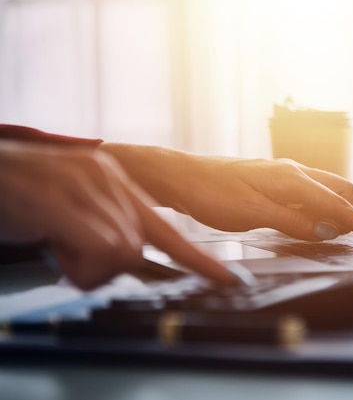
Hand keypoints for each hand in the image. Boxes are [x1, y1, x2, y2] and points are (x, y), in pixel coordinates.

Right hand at [0, 141, 236, 289]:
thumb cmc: (23, 196)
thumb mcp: (72, 209)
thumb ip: (105, 228)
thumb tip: (127, 256)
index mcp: (116, 182)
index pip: (167, 228)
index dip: (197, 259)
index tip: (225, 278)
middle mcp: (106, 178)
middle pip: (138, 248)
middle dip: (103, 266)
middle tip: (69, 255)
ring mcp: (83, 184)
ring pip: (122, 251)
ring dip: (84, 266)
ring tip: (56, 245)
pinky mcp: (59, 198)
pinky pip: (99, 247)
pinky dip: (77, 263)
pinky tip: (53, 246)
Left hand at [101, 144, 352, 246]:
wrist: (181, 176)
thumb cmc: (210, 193)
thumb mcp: (252, 214)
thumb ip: (292, 222)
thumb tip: (327, 232)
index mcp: (292, 179)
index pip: (339, 205)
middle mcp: (294, 171)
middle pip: (341, 191)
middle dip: (347, 215)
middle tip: (330, 241)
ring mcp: (285, 173)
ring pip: (325, 191)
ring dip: (329, 213)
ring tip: (310, 235)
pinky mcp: (275, 180)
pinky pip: (308, 193)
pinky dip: (313, 210)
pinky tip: (296, 224)